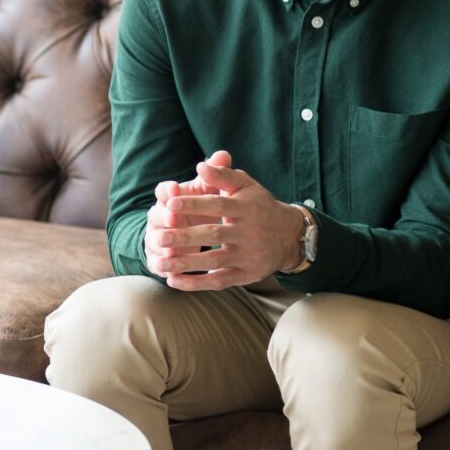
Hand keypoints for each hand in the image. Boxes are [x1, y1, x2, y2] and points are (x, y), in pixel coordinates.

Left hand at [143, 151, 302, 290]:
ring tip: (160, 263)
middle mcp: (249, 232)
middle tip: (159, 238)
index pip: (216, 204)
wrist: (290, 235)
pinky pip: (219, 281)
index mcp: (245, 208)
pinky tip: (174, 281)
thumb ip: (223, 175)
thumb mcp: (246, 186)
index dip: (193, 204)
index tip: (169, 204)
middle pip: (213, 235)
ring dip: (186, 264)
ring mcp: (248, 256)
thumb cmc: (259, 206)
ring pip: (214, 261)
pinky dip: (196, 284)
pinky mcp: (247, 275)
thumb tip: (200, 166)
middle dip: (184, 237)